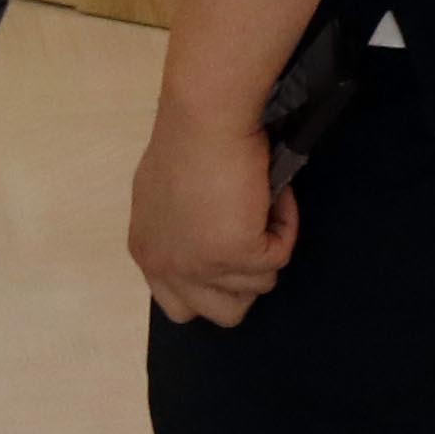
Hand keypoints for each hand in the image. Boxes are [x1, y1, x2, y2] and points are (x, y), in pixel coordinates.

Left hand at [128, 103, 296, 326]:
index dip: (211, 288)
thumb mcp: (166, 198)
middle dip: (246, 282)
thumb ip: (179, 229)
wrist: (205, 119)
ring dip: (269, 246)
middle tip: (254, 240)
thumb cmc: (188, 141)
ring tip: (262, 201)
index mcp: (148, 253)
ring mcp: (202, 266)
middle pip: (222, 313)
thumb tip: (209, 239)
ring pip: (259, 285)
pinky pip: (279, 258)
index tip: (229, 258)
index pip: (178, 305)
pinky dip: (286, 228)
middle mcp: (169, 268)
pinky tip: (274, 196)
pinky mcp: (236, 254)